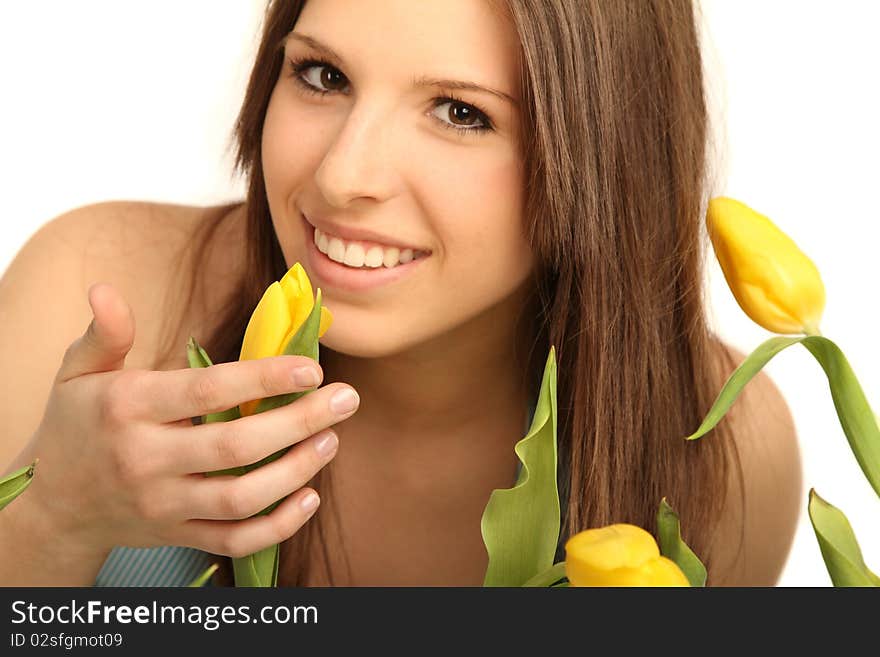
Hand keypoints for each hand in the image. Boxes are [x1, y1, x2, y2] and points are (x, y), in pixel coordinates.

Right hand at [17, 282, 358, 559]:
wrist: (54, 503)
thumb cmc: (78, 425)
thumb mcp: (77, 374)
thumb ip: (104, 335)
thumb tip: (106, 290)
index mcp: (128, 408)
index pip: (206, 391)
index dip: (264, 378)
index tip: (311, 367)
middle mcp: (145, 460)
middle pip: (235, 447)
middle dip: (300, 422)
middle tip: (346, 399)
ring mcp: (162, 505)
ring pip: (241, 499)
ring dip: (296, 470)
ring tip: (331, 440)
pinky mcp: (176, 536)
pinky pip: (234, 541)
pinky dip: (277, 527)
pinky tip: (310, 496)